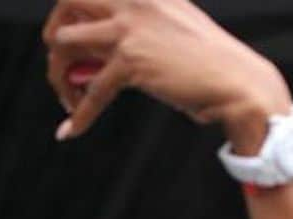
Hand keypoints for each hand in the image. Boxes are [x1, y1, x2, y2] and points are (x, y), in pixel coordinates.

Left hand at [44, 0, 290, 149]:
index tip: (75, 43)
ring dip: (59, 75)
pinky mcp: (130, 62)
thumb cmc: (209, 68)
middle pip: (67, 2)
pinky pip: (90, 91)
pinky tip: (71, 131)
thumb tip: (93, 64)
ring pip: (66, 42)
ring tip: (69, 101)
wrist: (238, 83)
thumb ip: (135, 38)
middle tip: (61, 65)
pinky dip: (78, 116)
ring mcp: (129, 28)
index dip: (73, 15)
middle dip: (54, 35)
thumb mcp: (171, 35)